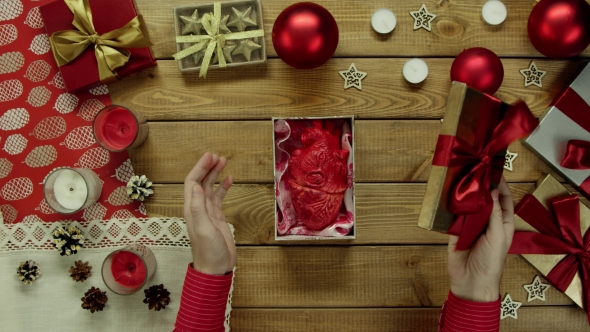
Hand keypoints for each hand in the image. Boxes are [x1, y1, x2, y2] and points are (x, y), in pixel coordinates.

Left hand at [184, 152, 235, 274]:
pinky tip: (230, 179)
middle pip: (199, 181)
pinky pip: (218, 197)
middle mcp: (197, 208)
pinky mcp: (217, 217)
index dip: (199, 168)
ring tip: (223, 161)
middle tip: (217, 155)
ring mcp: (207, 212)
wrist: (216, 267)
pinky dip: (223, 187)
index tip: (210, 156)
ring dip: (215, 174)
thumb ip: (199, 207)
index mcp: (191, 208)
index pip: (191, 182)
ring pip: (209, 187)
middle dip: (207, 167)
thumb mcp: (204, 228)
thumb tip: (196, 186)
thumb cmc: (209, 251)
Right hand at [447, 176, 513, 301]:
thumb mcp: (498, 236)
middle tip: (475, 170)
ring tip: (461, 179)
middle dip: (481, 187)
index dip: (501, 186)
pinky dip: (452, 207)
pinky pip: (454, 216)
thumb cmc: (490, 263)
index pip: (504, 200)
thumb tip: (493, 191)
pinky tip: (449, 195)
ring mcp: (471, 227)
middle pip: (485, 200)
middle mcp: (488, 223)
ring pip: (469, 206)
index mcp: (503, 224)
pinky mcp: (456, 232)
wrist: (471, 282)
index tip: (495, 171)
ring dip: (466, 196)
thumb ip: (495, 214)